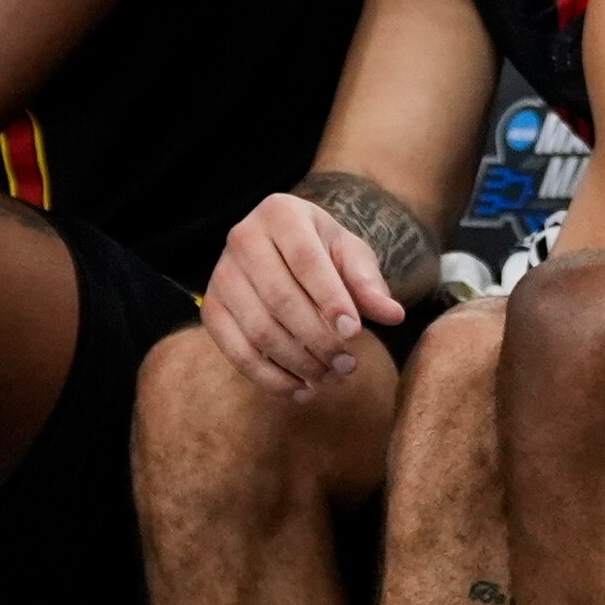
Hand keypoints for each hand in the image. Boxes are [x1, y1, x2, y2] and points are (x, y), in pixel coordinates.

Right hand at [200, 186, 407, 398]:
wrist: (279, 249)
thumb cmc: (322, 250)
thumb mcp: (350, 255)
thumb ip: (369, 283)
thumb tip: (393, 315)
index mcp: (281, 214)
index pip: (305, 260)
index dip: (330, 299)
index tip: (355, 333)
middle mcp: (243, 239)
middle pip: (280, 299)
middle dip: (318, 339)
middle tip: (349, 366)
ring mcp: (222, 275)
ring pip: (259, 330)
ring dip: (299, 363)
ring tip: (332, 378)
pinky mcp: (211, 309)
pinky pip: (237, 352)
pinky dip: (270, 379)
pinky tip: (302, 391)